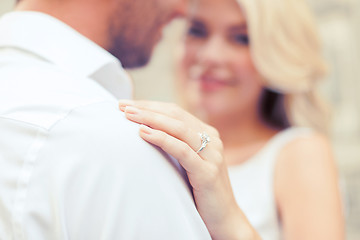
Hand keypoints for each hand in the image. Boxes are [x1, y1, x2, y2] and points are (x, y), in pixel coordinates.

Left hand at [119, 100, 259, 239]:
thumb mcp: (189, 162)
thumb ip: (177, 146)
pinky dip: (162, 139)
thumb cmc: (201, 190)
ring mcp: (212, 154)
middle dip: (147, 108)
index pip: (175, 112)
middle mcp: (212, 139)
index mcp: (207, 134)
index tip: (127, 104)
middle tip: (122, 106)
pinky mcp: (207, 172)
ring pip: (179, 128)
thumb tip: (144, 132)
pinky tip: (143, 133)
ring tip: (128, 116)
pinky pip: (182, 150)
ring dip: (151, 119)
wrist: (224, 218)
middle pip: (176, 115)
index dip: (151, 105)